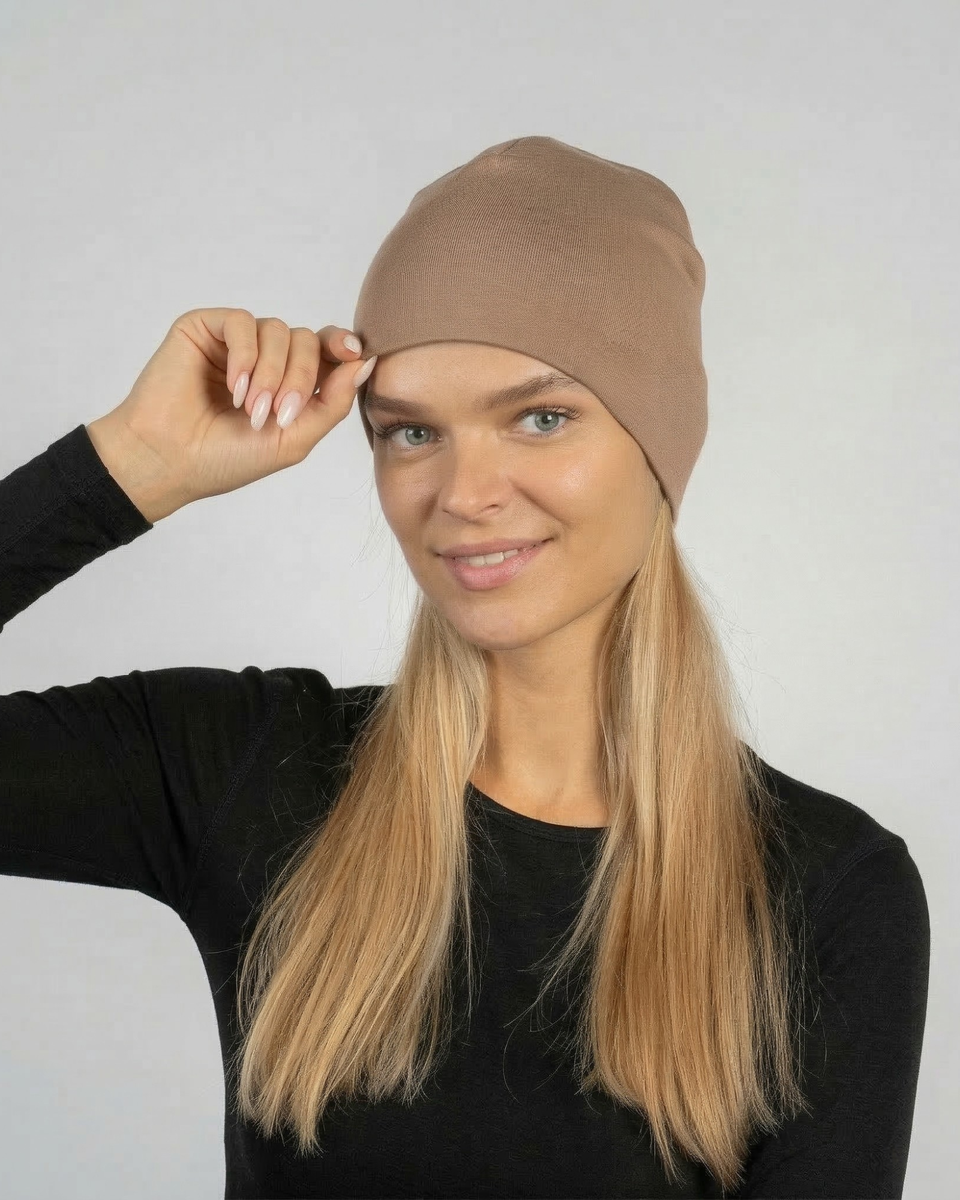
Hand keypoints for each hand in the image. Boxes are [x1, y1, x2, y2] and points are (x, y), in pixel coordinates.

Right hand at [93, 307, 375, 509]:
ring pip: (278, 330)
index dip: (342, 347)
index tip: (352, 354)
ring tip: (250, 409)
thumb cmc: (226, 459)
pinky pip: (242, 322)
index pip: (327, 351)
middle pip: (307, 340)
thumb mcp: (293, 439)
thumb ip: (332, 402)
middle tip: (278, 415)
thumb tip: (365, 360)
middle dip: (299, 377)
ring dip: (271, 373)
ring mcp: (236, 342)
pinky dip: (246, 356)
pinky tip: (234, 388)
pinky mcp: (205, 328)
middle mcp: (266, 358)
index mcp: (290, 383)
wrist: (169, 462)